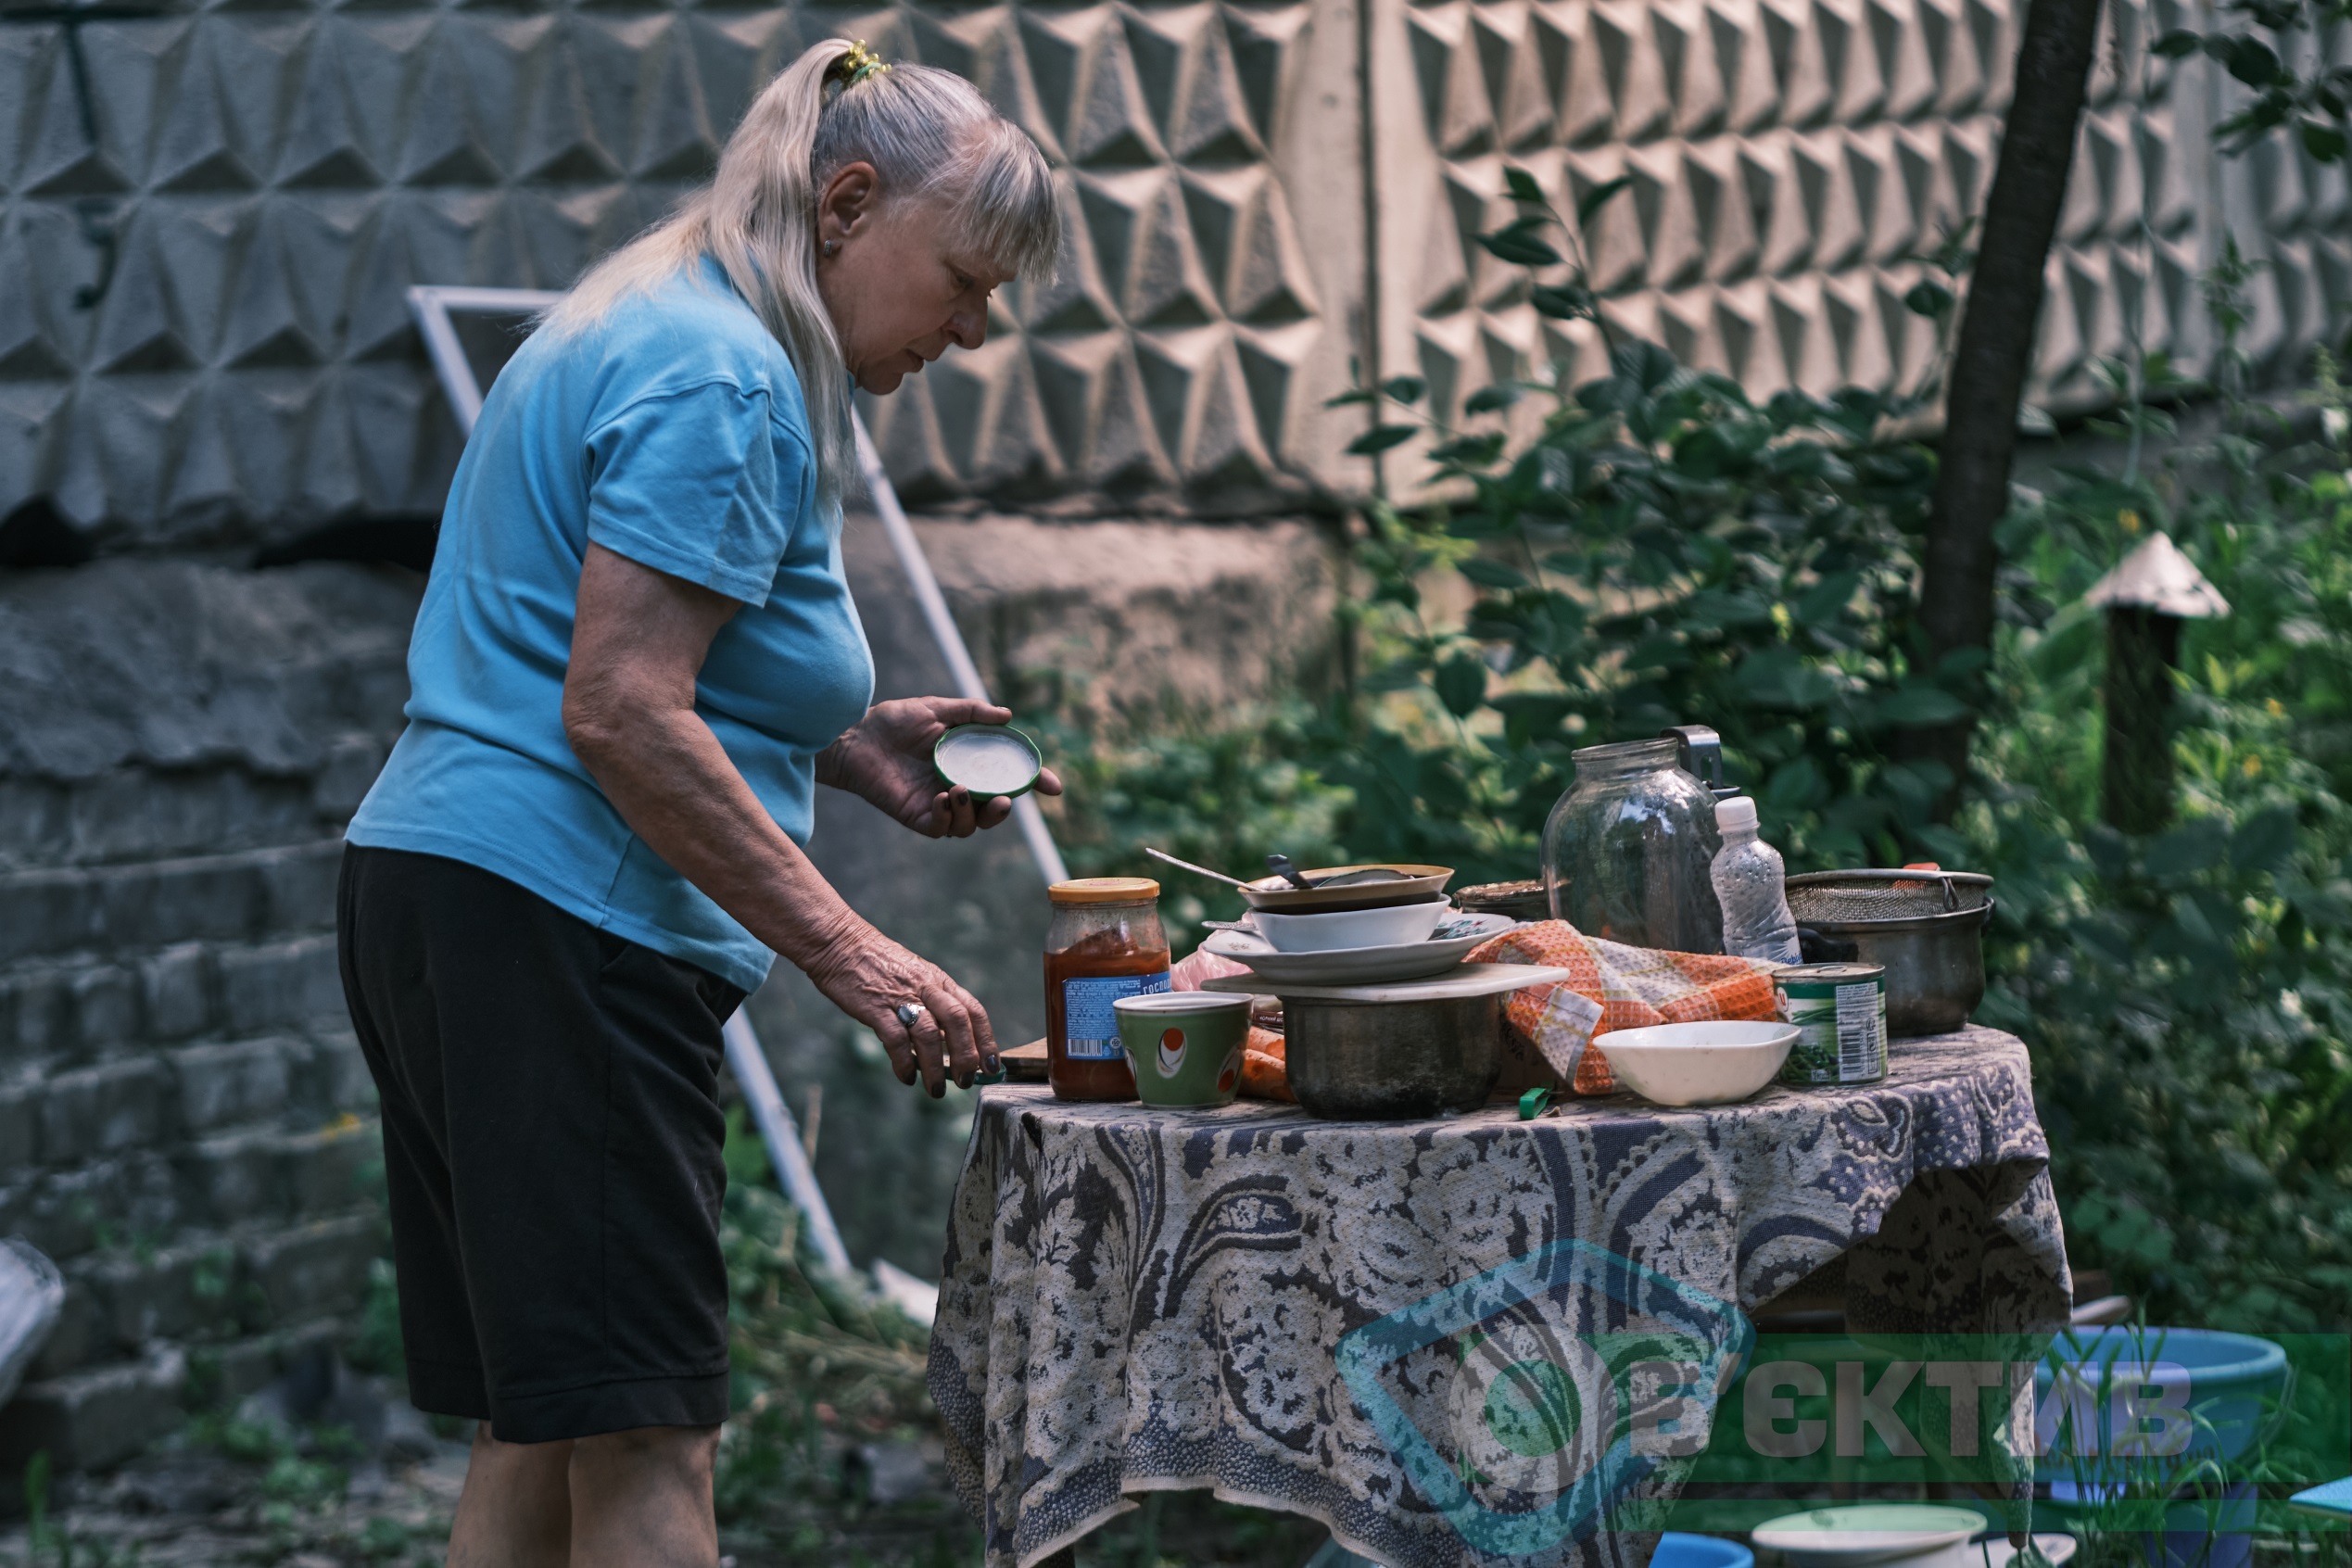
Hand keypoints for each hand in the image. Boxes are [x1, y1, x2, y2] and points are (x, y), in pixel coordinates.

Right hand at [803, 922, 997, 1094]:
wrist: (841, 944)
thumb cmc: (879, 966)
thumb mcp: (917, 978)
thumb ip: (934, 1006)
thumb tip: (951, 1044)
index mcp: (939, 981)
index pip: (973, 1011)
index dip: (986, 1041)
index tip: (993, 1067)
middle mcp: (925, 988)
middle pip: (958, 1022)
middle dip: (967, 1056)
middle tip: (965, 1082)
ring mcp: (900, 997)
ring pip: (929, 1035)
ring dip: (935, 1067)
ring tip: (935, 1090)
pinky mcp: (875, 1008)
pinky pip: (896, 1040)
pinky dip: (904, 1063)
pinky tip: (906, 1076)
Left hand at [817, 698, 1063, 837]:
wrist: (855, 736)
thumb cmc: (893, 721)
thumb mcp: (937, 709)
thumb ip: (971, 712)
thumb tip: (1007, 716)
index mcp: (969, 763)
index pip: (1008, 776)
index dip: (1033, 782)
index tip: (1053, 786)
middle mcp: (959, 786)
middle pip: (994, 810)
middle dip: (1004, 811)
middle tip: (1003, 800)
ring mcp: (939, 804)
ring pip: (971, 825)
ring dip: (972, 813)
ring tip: (958, 789)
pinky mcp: (918, 816)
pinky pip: (942, 828)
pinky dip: (948, 817)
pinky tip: (943, 798)